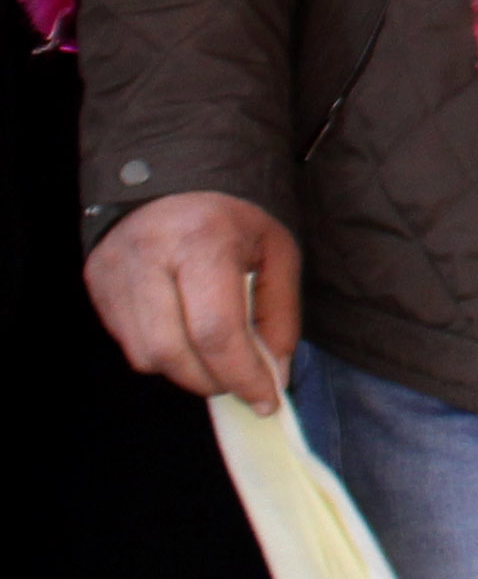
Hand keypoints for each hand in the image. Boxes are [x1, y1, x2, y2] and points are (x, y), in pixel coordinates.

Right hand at [84, 190, 302, 412]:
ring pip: (145, 355)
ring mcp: (115, 272)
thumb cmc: (233, 219)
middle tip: (241, 384)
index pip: (215, 331)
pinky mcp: (97, 284)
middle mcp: (149, 255)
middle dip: (212, 381)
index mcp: (201, 240)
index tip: (265, 398)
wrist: (173, 180)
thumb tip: (275, 373)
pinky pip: (129, 343)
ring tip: (216, 357)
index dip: (241, 375)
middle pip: (172, 352)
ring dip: (186, 371)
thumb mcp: (276, 253)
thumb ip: (279, 314)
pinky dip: (163, 353)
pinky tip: (185, 334)